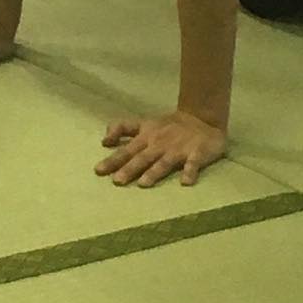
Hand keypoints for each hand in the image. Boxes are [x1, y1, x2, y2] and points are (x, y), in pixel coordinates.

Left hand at [99, 108, 227, 189]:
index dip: (113, 158)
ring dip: (154, 172)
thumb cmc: (169, 125)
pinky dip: (190, 172)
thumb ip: (123, 128)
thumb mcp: (144, 123)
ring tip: (143, 184)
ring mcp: (179, 149)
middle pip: (142, 157)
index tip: (99, 170)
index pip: (126, 148)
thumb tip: (104, 141)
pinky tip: (186, 182)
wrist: (203, 118)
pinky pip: (194, 164)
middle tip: (117, 181)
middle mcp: (160, 143)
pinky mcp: (198, 153)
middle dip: (129, 168)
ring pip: (164, 162)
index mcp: (146, 136)